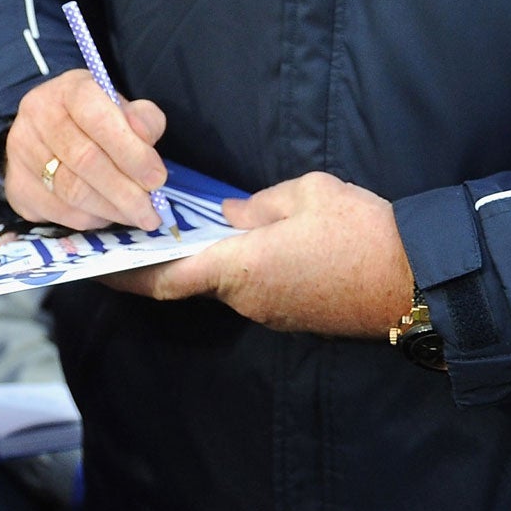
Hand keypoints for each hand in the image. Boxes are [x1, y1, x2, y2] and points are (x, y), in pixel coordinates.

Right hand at [4, 68, 168, 231]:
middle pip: (84, 159)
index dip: (130, 151)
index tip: (157, 178)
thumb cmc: (95, 120)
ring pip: (70, 190)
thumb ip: (142, 119)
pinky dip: (89, 219)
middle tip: (152, 213)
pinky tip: (107, 214)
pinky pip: (57, 211)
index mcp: (69, 89)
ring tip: (135, 216)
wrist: (48, 131)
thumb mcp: (122, 109)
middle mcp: (37, 114)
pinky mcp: (16, 184)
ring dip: (110, 210)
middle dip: (125, 191)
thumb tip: (145, 137)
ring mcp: (20, 150)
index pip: (97, 118)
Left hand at [106, 171, 412, 338]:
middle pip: (190, 280)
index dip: (124, 273)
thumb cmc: (363, 232)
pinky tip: (235, 241)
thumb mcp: (308, 194)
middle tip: (133, 231)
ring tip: (182, 226)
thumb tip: (231, 215)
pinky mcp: (294, 316)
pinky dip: (233, 268)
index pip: (165, 277)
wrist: (419, 282)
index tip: (92, 265)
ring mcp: (271, 312)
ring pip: (223, 283)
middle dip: (161, 259)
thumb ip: (259, 204)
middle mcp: (247, 298)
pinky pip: (251, 289)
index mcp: (241, 267)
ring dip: (202, 260)